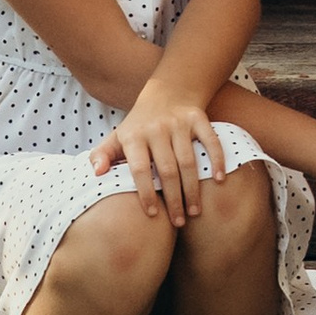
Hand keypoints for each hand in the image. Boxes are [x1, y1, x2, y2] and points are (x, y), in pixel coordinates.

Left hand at [90, 95, 217, 225]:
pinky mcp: (198, 118)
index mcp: (134, 136)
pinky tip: (219, 181)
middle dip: (174, 199)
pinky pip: (210, 141)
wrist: (167, 91)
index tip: (151, 215)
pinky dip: (217, 160)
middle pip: (167, 169)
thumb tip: (96, 174)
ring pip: (189, 161)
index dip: (145, 193)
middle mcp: (157, 128)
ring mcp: (179, 123)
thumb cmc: (139, 125)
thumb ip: (102, 155)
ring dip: (193, 189)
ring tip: (195, 212)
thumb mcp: (117, 137)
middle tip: (179, 223)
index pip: (140, 169)